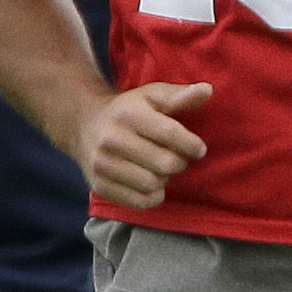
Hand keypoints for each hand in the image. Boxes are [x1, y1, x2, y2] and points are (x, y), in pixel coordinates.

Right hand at [77, 81, 211, 209]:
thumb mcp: (152, 96)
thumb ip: (181, 95)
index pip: (170, 134)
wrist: (83, 126)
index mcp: (128, 114)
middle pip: (165, 163)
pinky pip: (140, 202)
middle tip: (176, 158)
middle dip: (179, 163)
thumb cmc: (129, 111)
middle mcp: (111, 139)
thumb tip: (207, 90)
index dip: (192, 145)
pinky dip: (152, 196)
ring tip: (159, 168)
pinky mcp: (99, 185)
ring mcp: (102, 164)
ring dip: (164, 179)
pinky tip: (150, 183)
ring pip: (153, 184)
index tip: (198, 149)